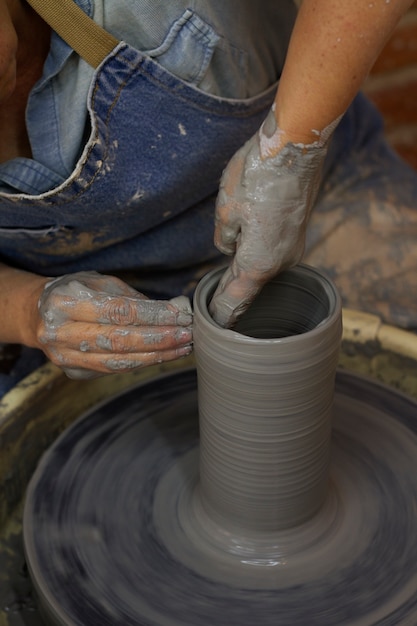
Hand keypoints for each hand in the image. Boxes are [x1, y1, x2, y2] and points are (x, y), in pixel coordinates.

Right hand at [37, 271, 192, 378]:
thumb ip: (136, 297)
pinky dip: (142, 362)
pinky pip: (114, 370)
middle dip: (159, 339)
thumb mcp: (100, 283)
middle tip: (187, 335)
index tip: (181, 315)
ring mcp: (64, 357)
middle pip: (119, 340)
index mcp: (65, 301)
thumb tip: (177, 308)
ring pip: (118, 362)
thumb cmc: (75, 293)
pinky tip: (162, 355)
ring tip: (182, 348)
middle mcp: (60, 331)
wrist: (36, 316)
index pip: (118, 311)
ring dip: (156, 356)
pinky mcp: (73, 372)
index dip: (154, 315)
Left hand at [209, 108, 331, 326]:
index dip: (218, 316)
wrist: (296, 147)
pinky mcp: (296, 235)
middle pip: (248, 290)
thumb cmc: (257, 177)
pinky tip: (245, 255)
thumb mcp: (226, 211)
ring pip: (261, 272)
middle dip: (230, 299)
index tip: (208, 328)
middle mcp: (279, 264)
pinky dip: (257, 260)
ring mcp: (292, 250)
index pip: (233, 303)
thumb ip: (224, 240)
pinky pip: (272, 255)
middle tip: (212, 313)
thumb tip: (229, 248)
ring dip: (243, 277)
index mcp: (257, 265)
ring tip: (223, 288)